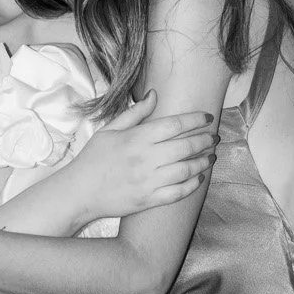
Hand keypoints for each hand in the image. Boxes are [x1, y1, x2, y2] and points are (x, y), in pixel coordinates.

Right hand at [69, 90, 214, 221]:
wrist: (79, 192)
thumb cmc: (93, 159)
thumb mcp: (109, 130)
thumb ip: (134, 113)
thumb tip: (154, 94)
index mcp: (137, 138)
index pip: (175, 124)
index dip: (196, 119)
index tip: (208, 117)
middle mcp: (146, 159)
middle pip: (187, 146)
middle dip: (205, 140)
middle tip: (214, 137)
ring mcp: (149, 181)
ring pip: (187, 170)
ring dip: (204, 162)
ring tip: (211, 156)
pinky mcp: (149, 200)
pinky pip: (178, 192)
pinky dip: (193, 184)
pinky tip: (198, 177)